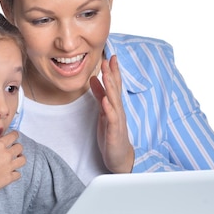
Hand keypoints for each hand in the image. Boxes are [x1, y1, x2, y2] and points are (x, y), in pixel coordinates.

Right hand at [0, 115, 23, 194]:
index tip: (12, 136)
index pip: (14, 136)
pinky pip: (18, 174)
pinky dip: (16, 173)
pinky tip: (11, 172)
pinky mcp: (8, 178)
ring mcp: (8, 167)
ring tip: (15, 159)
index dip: (14, 135)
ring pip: (23, 160)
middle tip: (12, 148)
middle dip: (17, 146)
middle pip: (20, 147)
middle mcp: (6, 155)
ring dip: (19, 159)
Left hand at [90, 55, 133, 173]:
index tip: (111, 56)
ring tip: (107, 75)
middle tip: (108, 60)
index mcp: (115, 105)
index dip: (113, 71)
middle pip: (116, 89)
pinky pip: (112, 119)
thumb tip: (94, 79)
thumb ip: (99, 96)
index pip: (115, 85)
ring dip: (111, 88)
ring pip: (114, 101)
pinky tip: (106, 101)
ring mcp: (117, 120)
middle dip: (112, 74)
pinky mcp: (114, 131)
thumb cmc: (112, 134)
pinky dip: (109, 109)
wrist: (119, 157)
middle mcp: (118, 110)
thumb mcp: (103, 111)